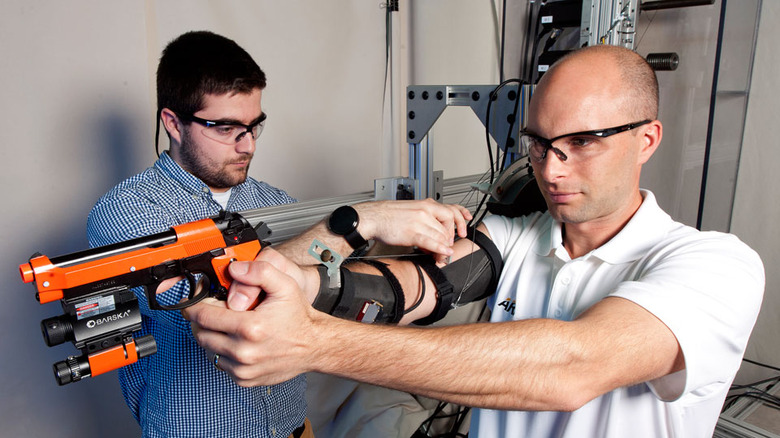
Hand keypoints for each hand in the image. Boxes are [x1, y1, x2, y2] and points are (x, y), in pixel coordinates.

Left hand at [182, 258, 317, 386]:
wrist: (314, 345)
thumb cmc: (298, 318)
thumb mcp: (285, 285)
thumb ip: (260, 271)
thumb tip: (235, 269)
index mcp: (250, 327)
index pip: (203, 316)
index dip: (193, 306)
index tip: (191, 302)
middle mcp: (244, 351)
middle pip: (201, 334)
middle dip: (200, 320)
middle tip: (210, 311)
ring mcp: (243, 368)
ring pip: (209, 350)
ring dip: (211, 336)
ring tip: (225, 325)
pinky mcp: (245, 379)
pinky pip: (221, 364)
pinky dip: (223, 352)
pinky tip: (236, 341)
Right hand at [354, 199, 471, 259]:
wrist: (374, 217)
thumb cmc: (389, 215)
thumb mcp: (412, 210)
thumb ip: (426, 218)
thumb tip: (436, 231)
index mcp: (426, 204)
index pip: (451, 210)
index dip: (460, 221)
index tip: (463, 228)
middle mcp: (425, 211)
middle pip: (448, 226)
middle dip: (451, 238)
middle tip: (448, 246)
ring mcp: (420, 221)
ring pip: (441, 235)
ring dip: (444, 247)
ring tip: (441, 254)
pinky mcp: (413, 233)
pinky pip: (431, 242)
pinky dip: (440, 249)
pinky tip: (444, 253)